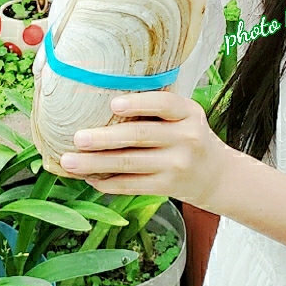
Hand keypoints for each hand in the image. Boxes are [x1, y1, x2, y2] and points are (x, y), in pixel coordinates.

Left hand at [58, 91, 233, 209]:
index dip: (138, 103)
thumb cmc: (188, 136)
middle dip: (104, 139)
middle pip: (139, 136)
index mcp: (188, 112)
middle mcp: (186, 138)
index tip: (113, 102)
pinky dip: (107, 182)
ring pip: (129, 164)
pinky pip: (131, 185)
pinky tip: (88, 178)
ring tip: (69, 162)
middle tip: (77, 138)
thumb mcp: (185, 116)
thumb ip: (156, 107)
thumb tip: (103, 97)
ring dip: (95, 164)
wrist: (216, 176)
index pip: (164, 103)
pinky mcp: (167, 187)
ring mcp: (177, 165)